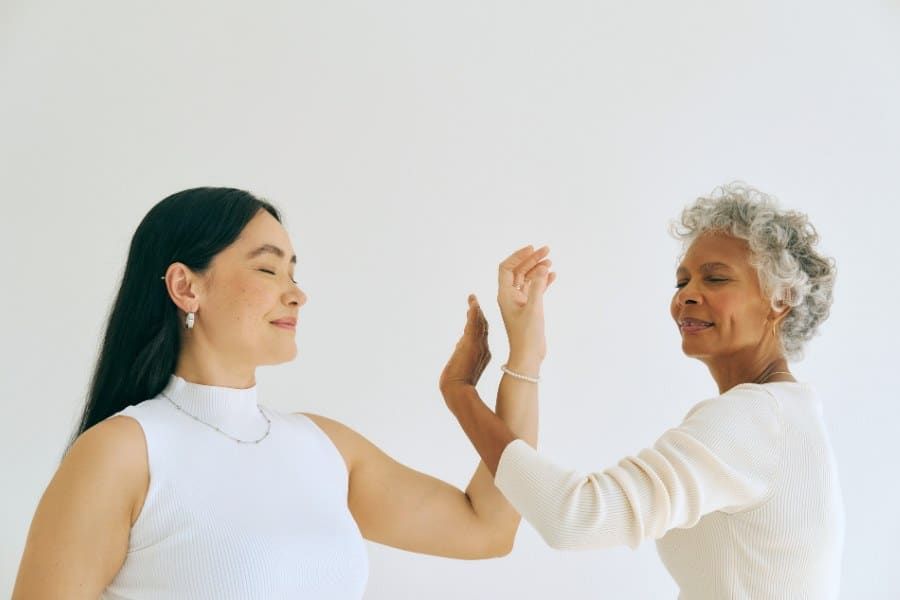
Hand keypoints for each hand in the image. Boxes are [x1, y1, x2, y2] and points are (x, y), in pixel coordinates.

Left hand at [439, 295, 491, 396]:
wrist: (458, 392)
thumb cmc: (458, 389)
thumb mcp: (462, 373)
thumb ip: (463, 363)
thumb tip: (458, 352)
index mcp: (483, 356)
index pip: (482, 337)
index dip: (480, 325)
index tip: (476, 317)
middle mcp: (484, 349)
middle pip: (482, 327)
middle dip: (478, 314)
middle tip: (474, 303)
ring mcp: (479, 345)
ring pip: (479, 323)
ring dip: (475, 309)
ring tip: (472, 299)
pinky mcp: (471, 343)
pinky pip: (474, 323)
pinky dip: (474, 311)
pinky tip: (473, 302)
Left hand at [497, 245, 555, 367]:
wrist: (529, 355)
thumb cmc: (527, 335)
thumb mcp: (533, 309)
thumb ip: (537, 286)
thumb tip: (542, 267)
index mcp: (504, 295)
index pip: (507, 268)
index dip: (518, 256)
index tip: (533, 249)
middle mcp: (510, 296)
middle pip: (519, 271)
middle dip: (531, 259)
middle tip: (547, 250)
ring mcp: (519, 302)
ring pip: (527, 279)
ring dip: (538, 269)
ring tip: (551, 261)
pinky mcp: (529, 309)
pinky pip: (535, 290)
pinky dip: (543, 281)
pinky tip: (553, 275)